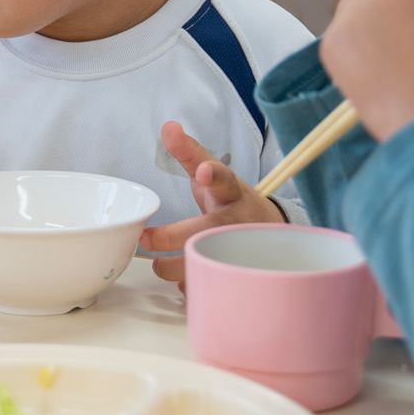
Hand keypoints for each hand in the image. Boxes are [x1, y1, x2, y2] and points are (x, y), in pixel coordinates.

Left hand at [138, 123, 283, 286]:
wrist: (266, 231)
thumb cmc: (230, 200)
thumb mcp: (213, 173)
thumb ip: (189, 152)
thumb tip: (168, 126)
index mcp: (230, 192)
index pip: (225, 179)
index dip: (214, 175)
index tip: (204, 171)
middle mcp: (236, 221)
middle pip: (207, 229)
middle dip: (174, 236)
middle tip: (147, 239)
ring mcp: (237, 249)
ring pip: (205, 262)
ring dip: (175, 267)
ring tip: (158, 265)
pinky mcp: (234, 273)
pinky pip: (210, 286)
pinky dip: (193, 288)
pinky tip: (184, 285)